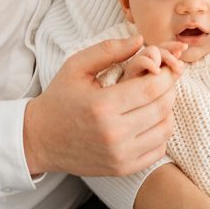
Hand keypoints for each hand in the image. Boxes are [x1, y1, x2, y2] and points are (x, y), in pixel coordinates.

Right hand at [24, 36, 176, 176]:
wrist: (40, 139)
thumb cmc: (59, 99)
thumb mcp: (76, 66)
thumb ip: (109, 50)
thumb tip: (140, 39)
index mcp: (102, 106)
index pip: (152, 88)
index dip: (166, 74)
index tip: (166, 66)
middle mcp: (113, 134)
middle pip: (162, 108)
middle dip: (169, 89)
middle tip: (163, 79)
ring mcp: (119, 155)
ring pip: (164, 129)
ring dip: (167, 110)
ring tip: (156, 98)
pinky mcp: (123, 168)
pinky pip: (158, 149)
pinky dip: (160, 132)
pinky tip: (149, 120)